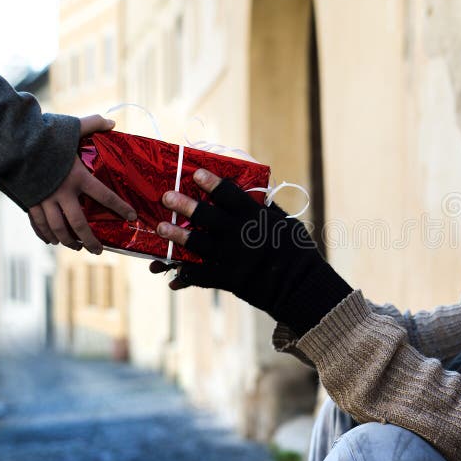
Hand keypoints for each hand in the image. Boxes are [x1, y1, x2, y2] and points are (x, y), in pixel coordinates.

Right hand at [28, 115, 136, 253]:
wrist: (12, 142)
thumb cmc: (44, 134)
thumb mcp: (72, 126)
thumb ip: (93, 124)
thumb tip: (112, 122)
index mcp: (78, 177)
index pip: (105, 196)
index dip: (120, 207)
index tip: (131, 217)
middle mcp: (62, 193)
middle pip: (79, 224)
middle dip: (90, 240)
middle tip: (99, 250)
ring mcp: (44, 199)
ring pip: (57, 228)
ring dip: (67, 241)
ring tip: (77, 247)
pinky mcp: (29, 201)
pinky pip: (37, 223)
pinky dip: (44, 234)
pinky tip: (51, 241)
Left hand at [151, 168, 351, 334]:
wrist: (300, 286)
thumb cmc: (297, 251)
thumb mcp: (286, 223)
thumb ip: (266, 209)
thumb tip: (252, 193)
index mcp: (256, 217)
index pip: (229, 194)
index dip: (211, 182)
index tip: (195, 173)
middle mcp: (241, 234)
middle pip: (206, 215)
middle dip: (184, 205)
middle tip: (166, 196)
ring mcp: (232, 258)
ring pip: (197, 243)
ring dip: (176, 235)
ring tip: (160, 227)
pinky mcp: (229, 279)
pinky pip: (201, 275)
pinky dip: (186, 274)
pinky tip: (172, 271)